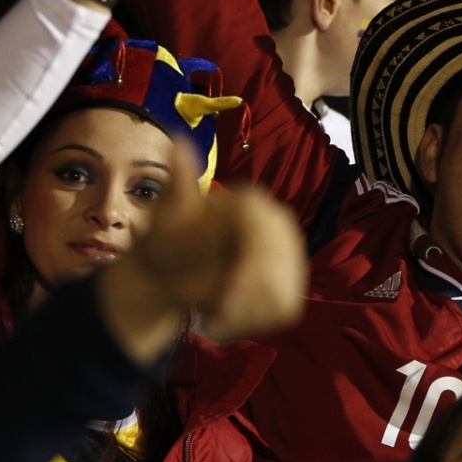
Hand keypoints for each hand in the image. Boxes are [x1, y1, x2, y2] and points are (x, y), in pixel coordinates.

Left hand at [98, 165, 307, 362]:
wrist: (172, 268)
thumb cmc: (169, 241)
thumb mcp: (167, 217)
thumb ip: (179, 186)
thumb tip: (177, 140)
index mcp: (252, 204)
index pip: (265, 247)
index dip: (243, 284)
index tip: (216, 311)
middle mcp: (280, 222)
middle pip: (278, 276)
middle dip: (241, 306)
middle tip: (207, 320)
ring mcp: (291, 250)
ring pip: (283, 296)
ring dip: (243, 317)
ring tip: (213, 316)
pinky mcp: (294, 276)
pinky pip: (286, 308)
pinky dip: (255, 321)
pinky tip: (230, 316)